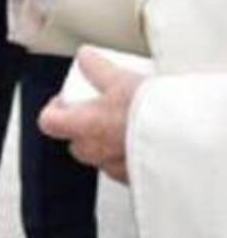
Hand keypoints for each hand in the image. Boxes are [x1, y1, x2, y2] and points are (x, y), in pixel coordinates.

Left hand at [38, 46, 145, 183]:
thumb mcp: (120, 79)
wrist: (188, 140)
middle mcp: (96, 152)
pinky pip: (127, 170)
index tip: (65, 100)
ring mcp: (117, 168)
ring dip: (108, 145)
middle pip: (76, 143)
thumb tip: (84, 57)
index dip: (53, 109)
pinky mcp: (140, 180)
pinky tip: (145, 144)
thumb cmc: (150, 113)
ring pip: (102, 159)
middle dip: (82, 130)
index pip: (49, 122)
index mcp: (83, 126)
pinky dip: (131, 158)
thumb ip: (98, 68)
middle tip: (98, 112)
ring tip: (126, 126)